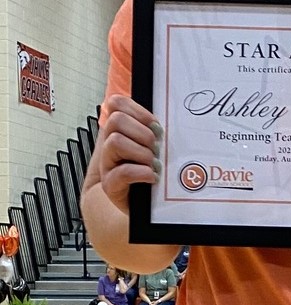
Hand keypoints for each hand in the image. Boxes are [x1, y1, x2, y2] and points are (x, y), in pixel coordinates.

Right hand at [96, 94, 161, 214]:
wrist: (135, 201)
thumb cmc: (146, 168)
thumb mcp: (150, 143)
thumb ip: (152, 127)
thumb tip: (168, 115)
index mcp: (118, 130)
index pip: (117, 104)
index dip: (137, 110)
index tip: (154, 124)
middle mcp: (108, 144)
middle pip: (116, 120)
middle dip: (142, 132)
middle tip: (156, 146)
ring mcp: (107, 164)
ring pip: (115, 142)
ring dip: (141, 152)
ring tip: (153, 163)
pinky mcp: (109, 184)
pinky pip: (122, 172)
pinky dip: (141, 172)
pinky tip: (151, 176)